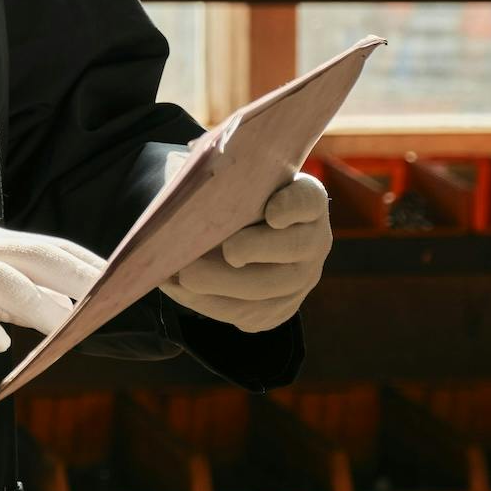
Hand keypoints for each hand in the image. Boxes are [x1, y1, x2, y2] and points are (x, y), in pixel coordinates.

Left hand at [162, 172, 330, 332]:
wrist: (236, 230)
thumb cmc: (230, 194)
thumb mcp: (229, 177)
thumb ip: (219, 176)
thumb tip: (191, 181)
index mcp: (306, 199)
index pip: (306, 200)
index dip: (292, 208)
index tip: (271, 214)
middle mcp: (312, 240)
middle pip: (292, 248)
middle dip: (253, 249)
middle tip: (223, 249)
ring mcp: (300, 278)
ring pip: (269, 289)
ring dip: (222, 284)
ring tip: (183, 274)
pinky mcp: (280, 308)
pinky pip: (249, 314)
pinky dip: (209, 303)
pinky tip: (177, 288)